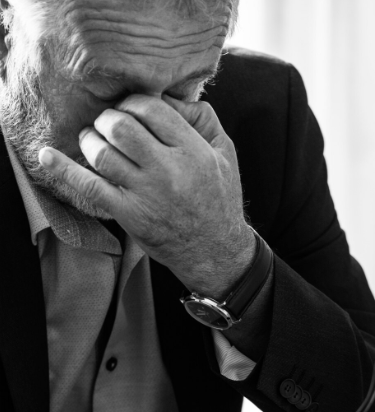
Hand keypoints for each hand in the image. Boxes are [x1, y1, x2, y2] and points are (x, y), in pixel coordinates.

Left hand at [38, 94, 255, 295]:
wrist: (215, 251)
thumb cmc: (219, 200)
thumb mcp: (225, 154)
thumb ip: (202, 118)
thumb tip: (169, 95)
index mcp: (192, 151)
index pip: (149, 108)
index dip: (133, 103)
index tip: (131, 111)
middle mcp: (168, 171)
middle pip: (120, 126)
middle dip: (108, 119)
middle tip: (110, 126)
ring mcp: (146, 195)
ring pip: (102, 153)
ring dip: (91, 140)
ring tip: (95, 141)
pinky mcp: (129, 215)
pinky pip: (90, 187)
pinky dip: (64, 170)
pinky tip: (47, 156)